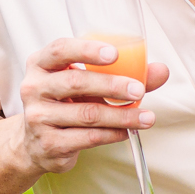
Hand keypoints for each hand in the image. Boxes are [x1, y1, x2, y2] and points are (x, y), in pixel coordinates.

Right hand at [15, 37, 169, 174]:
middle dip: (112, 85)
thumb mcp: (86, 83)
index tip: (114, 54)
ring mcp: (38, 117)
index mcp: (41, 64)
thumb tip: (161, 71)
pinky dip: (113, 134)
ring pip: (87, 114)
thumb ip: (122, 74)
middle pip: (76, 82)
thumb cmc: (65, 104)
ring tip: (147, 117)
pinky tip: (127, 131)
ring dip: (122, 116)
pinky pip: (88, 138)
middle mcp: (34, 88)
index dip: (88, 50)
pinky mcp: (49, 143)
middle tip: (138, 89)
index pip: (61, 49)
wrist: (35, 144)